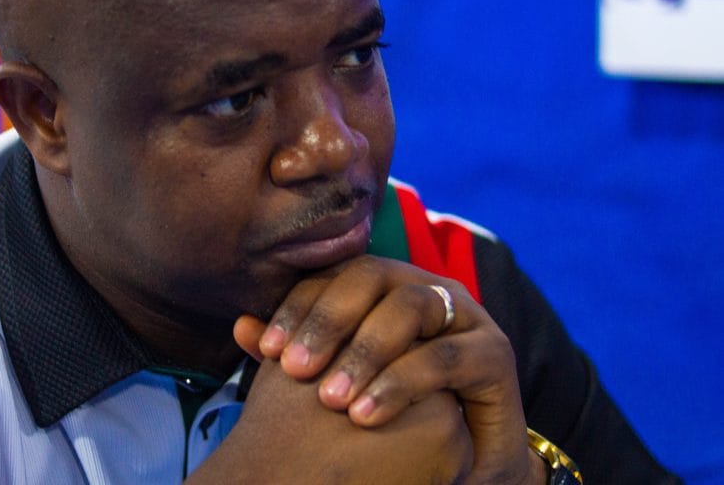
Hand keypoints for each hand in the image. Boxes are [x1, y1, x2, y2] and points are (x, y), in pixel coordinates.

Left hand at [233, 255, 534, 484]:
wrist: (461, 459)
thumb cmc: (389, 411)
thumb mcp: (336, 380)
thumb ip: (295, 353)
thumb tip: (240, 326)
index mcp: (382, 286)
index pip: (333, 275)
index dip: (296, 306)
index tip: (265, 347)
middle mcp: (423, 286)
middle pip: (370, 278)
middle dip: (327, 322)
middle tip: (294, 370)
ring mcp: (465, 313)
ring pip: (408, 308)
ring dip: (364, 352)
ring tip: (330, 399)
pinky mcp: (495, 352)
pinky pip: (445, 356)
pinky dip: (401, 383)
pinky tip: (366, 416)